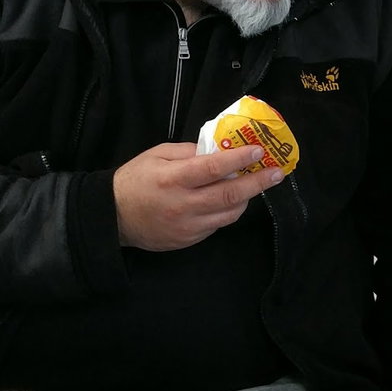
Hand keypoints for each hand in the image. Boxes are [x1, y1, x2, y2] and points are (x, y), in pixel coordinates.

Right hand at [114, 143, 282, 250]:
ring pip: (229, 213)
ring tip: (257, 184)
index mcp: (173, 179)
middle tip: (277, 172)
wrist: (113, 217)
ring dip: (247, 199)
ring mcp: (188, 226)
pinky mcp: (190, 240)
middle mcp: (183, 204)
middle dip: (258, 182)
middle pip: (230, 195)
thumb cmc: (134, 180)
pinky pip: (217, 224)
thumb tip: (218, 150)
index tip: (259, 151)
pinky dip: (228, 211)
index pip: (213, 168)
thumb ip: (188, 151)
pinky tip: (232, 200)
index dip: (239, 159)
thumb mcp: (156, 155)